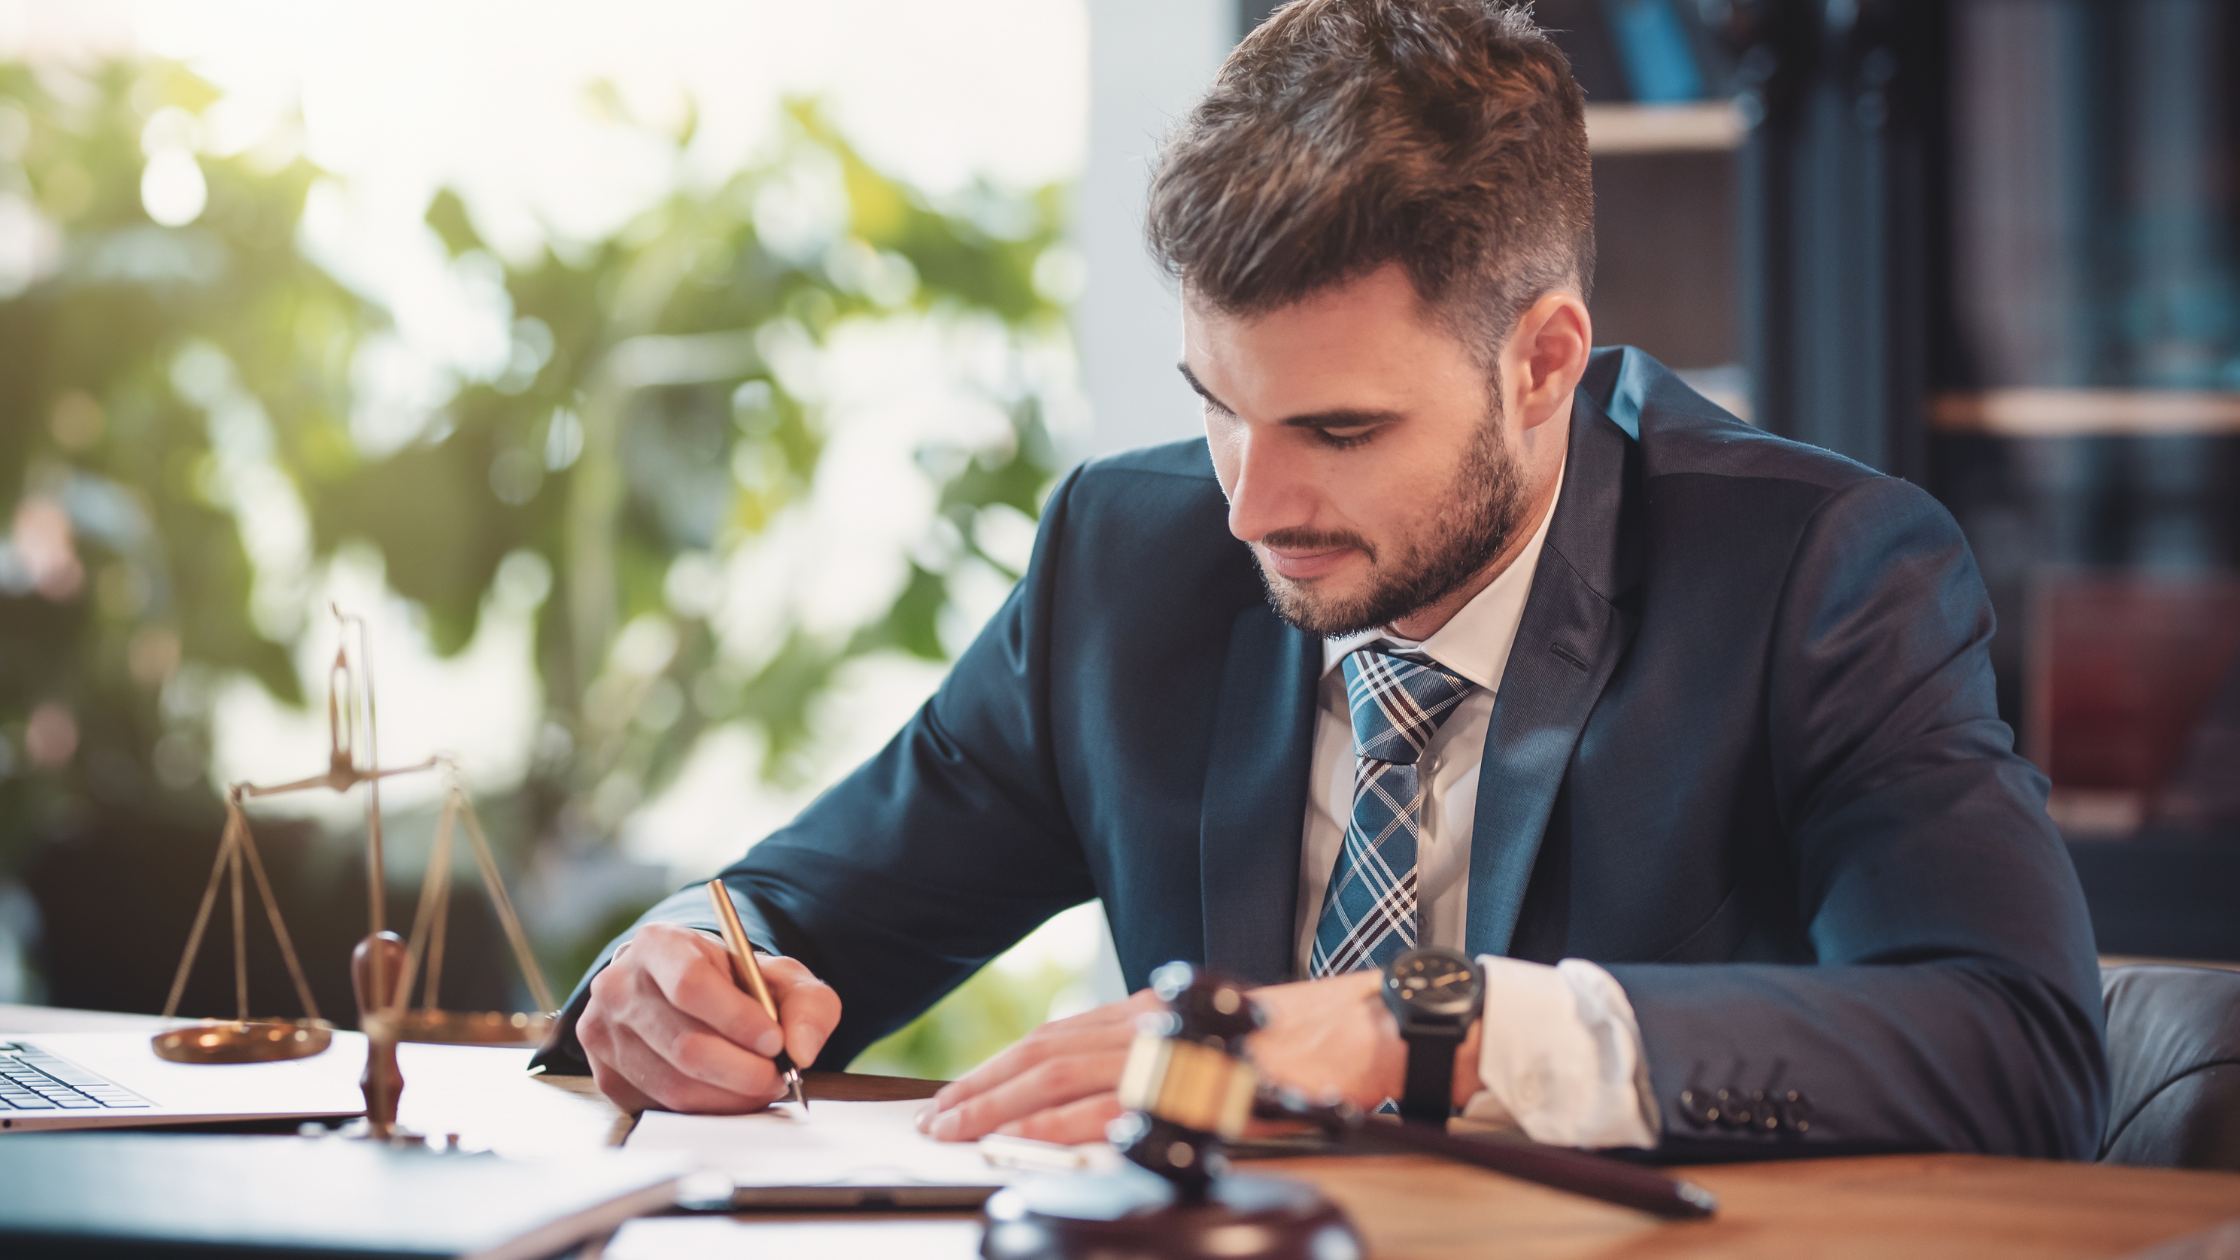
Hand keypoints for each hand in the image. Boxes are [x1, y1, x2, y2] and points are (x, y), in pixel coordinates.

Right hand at [577, 923, 840, 1113]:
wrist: (685, 996)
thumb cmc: (733, 984)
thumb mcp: (780, 977)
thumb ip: (807, 1004)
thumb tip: (802, 1050)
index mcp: (658, 944)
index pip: (690, 985)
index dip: (736, 1019)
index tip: (775, 1042)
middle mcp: (619, 987)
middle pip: (684, 1044)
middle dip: (743, 1070)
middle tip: (778, 1076)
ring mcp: (605, 1035)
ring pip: (674, 1085)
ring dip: (730, 1096)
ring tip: (760, 1085)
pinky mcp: (607, 1077)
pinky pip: (663, 1107)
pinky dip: (707, 1109)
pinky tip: (728, 1093)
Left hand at [916, 969, 1484, 1144]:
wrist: (1359, 1029)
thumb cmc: (1294, 1038)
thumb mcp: (1207, 1033)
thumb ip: (1151, 1053)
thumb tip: (1097, 1090)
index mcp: (1146, 1012)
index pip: (1053, 1038)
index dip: (999, 1067)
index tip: (958, 1095)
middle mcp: (1149, 1024)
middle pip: (1045, 1054)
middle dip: (984, 1088)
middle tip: (938, 1118)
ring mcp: (1172, 1052)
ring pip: (1067, 1076)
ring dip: (1006, 1105)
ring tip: (962, 1129)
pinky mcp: (1197, 1084)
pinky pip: (1121, 1105)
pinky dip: (1071, 1122)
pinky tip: (1038, 1139)